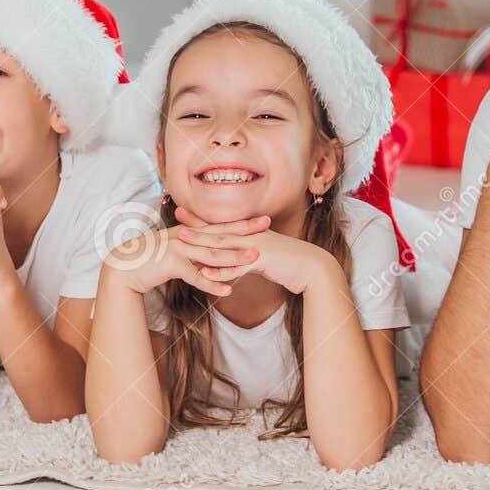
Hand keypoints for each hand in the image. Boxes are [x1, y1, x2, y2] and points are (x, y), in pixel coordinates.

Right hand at [103, 211, 267, 297]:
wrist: (122, 267)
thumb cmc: (148, 260)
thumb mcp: (174, 251)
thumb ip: (192, 251)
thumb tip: (210, 257)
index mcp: (189, 232)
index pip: (220, 226)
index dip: (242, 223)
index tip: (263, 220)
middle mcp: (186, 237)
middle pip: (220, 234)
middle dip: (245, 231)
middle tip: (268, 227)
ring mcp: (178, 249)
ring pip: (211, 253)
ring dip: (234, 257)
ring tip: (254, 258)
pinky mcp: (170, 264)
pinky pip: (195, 276)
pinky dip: (212, 284)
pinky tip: (228, 291)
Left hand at [172, 206, 334, 296]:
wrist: (314, 268)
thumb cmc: (293, 264)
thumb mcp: (269, 257)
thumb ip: (252, 256)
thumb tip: (241, 260)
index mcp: (253, 234)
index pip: (224, 225)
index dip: (203, 220)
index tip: (184, 214)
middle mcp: (252, 236)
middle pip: (220, 231)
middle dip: (196, 226)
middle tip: (175, 218)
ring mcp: (257, 247)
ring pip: (224, 246)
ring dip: (202, 245)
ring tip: (182, 243)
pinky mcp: (263, 261)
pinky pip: (238, 266)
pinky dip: (221, 271)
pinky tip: (206, 274)